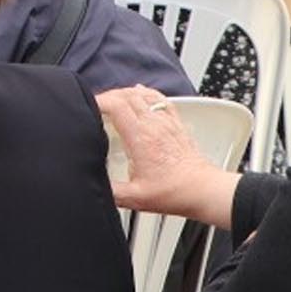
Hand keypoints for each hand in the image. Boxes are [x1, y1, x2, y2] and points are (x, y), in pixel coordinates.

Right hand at [95, 86, 241, 229]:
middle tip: (96, 105)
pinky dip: (146, 93)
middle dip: (107, 96)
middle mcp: (154, 124)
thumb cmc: (174, 192)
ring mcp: (167, 122)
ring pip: (143, 94)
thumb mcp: (134, 198)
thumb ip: (110, 192)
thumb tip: (94, 187)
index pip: (116, 104)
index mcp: (141, 137)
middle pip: (127, 94)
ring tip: (113, 100)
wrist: (203, 191)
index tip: (87, 105)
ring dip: (125, 93)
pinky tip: (141, 93)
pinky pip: (160, 99)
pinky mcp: (177, 125)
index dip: (98, 100)